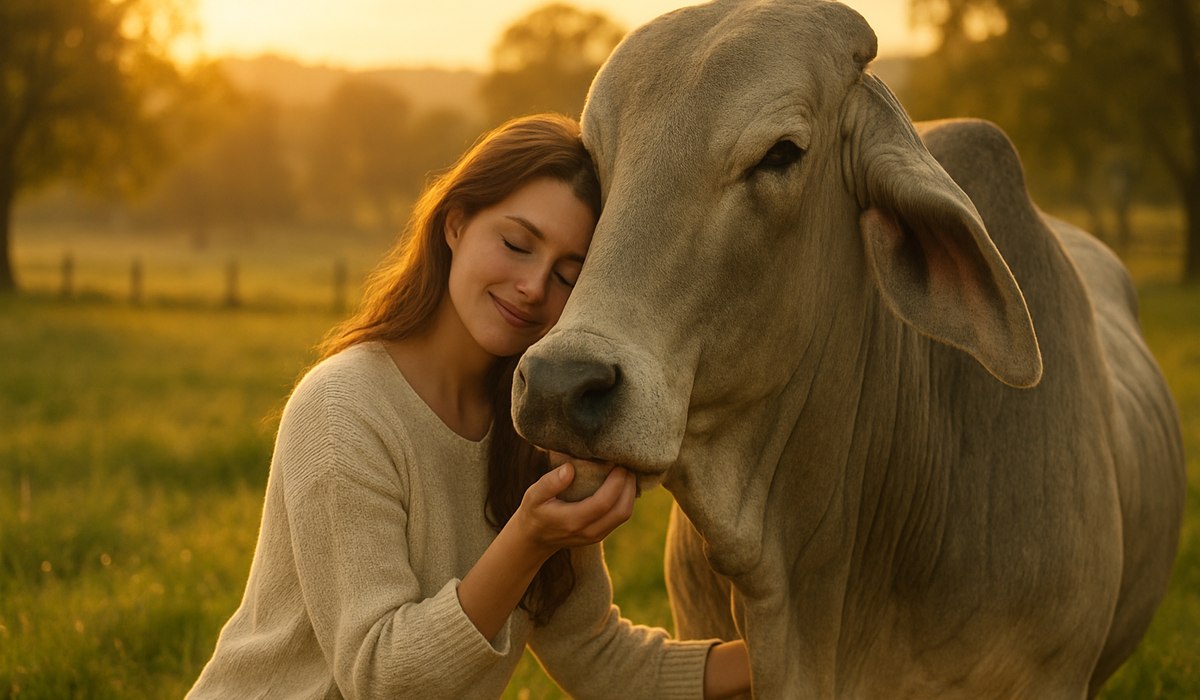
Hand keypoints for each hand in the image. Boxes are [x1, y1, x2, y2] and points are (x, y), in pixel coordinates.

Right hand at [512, 459, 636, 557]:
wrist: (535, 540)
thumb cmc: (535, 512)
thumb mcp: (534, 496)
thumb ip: (550, 483)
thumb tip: (570, 468)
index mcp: (573, 521)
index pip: (604, 503)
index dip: (616, 483)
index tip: (619, 464)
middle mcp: (588, 532)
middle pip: (621, 510)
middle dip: (629, 486)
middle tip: (627, 464)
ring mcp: (596, 535)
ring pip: (624, 514)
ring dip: (630, 492)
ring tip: (627, 471)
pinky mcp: (601, 534)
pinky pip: (620, 516)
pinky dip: (626, 499)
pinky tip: (622, 483)